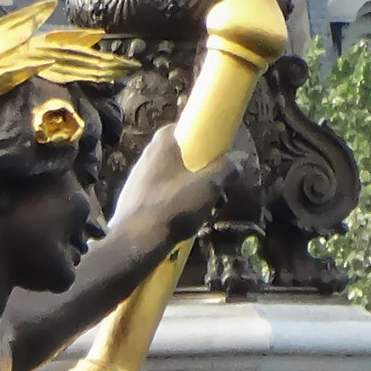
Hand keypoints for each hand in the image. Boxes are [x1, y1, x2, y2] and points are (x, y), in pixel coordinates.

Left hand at [112, 123, 260, 251]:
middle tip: (216, 184)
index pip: (182, 127)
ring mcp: (136, 180)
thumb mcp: (209, 186)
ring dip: (190, 188)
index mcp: (161, 145)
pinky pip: (160, 195)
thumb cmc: (173, 207)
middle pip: (179, 156)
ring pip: (171, 177)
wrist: (135, 243)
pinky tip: (185, 220)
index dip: (201, 135)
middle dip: (199, 168)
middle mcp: (144, 158)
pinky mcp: (132, 201)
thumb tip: (238, 162)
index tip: (216, 149)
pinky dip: (175, 202)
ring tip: (206, 207)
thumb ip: (226, 169)